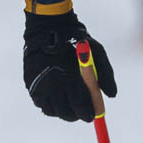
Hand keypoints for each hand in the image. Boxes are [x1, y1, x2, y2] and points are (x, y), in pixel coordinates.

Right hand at [23, 8, 116, 122]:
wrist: (49, 26)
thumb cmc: (77, 40)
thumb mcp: (98, 53)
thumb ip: (106, 75)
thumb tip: (112, 95)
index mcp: (71, 79)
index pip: (80, 107)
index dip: (87, 114)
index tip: (92, 116)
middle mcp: (53, 86)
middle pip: (65, 113)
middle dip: (75, 116)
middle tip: (81, 114)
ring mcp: (39, 85)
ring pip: (51, 111)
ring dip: (61, 111)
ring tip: (68, 104)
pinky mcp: (30, 83)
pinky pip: (40, 103)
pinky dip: (48, 104)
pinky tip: (55, 97)